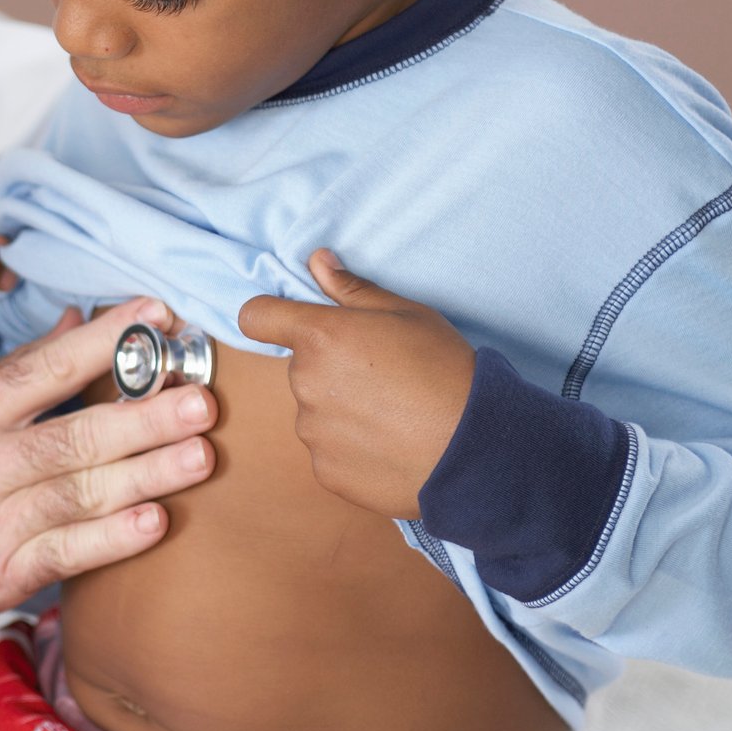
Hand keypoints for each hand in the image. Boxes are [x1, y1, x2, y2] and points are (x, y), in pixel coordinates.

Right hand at [0, 299, 217, 655]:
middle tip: (199, 400)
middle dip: (143, 417)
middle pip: (72, 436)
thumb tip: (77, 324)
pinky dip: (114, 539)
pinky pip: (67, 555)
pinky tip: (156, 520)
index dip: (101, 342)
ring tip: (200, 455)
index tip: (154, 316)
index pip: (39, 370)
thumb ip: (11, 375)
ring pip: (79, 495)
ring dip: (147, 474)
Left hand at [237, 249, 474, 519]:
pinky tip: (391, 446)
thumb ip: (353, 289)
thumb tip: (317, 260)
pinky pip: (329, 451)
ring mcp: (312, 431)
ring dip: (341, 411)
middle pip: (301, 368)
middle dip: (331, 369)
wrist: (475, 448)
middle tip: (382, 378)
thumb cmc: (446, 371)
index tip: (285, 322)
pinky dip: (352, 449)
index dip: (269, 316)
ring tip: (394, 417)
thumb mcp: (408, 314)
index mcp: (320, 337)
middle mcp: (305, 383)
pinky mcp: (325, 471)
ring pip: (315, 412)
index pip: (256, 316)